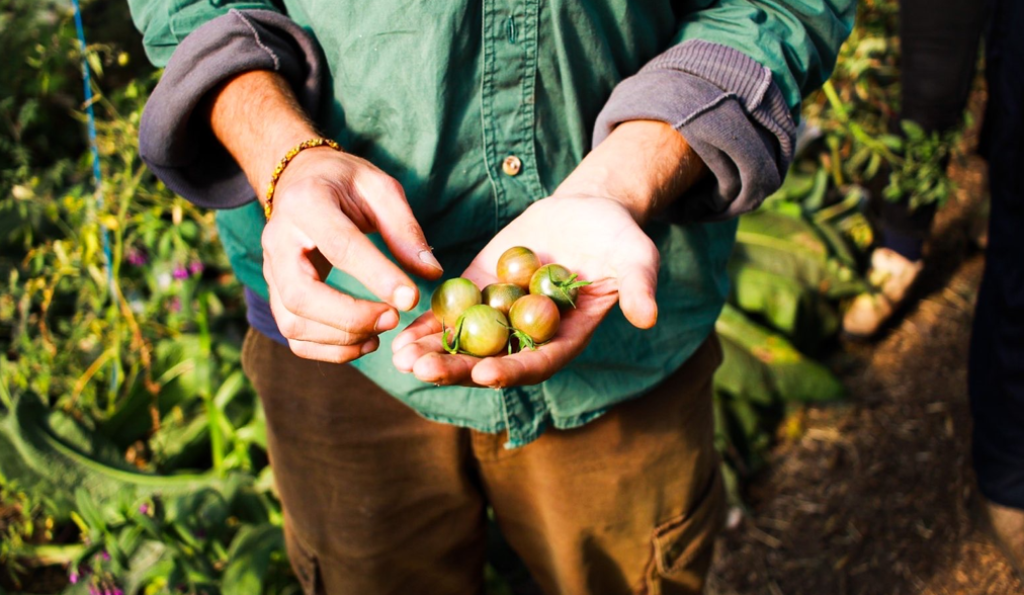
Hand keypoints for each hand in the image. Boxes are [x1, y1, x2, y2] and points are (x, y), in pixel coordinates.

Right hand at [262, 148, 442, 362]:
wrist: (300, 181)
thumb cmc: (345, 183)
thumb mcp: (379, 188)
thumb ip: (404, 229)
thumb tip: (431, 273)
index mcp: (307, 203)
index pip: (339, 246)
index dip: (376, 276)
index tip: (411, 298)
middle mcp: (278, 240)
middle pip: (302, 295)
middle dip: (351, 317)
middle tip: (394, 319)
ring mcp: (271, 271)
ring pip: (293, 322)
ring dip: (341, 338)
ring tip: (382, 331)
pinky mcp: (276, 293)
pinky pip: (293, 335)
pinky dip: (329, 349)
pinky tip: (364, 342)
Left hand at [391, 194, 658, 386]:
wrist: (587, 212)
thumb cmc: (618, 238)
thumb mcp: (635, 258)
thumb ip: (638, 287)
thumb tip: (648, 316)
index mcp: (566, 339)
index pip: (538, 363)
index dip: (512, 371)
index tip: (485, 374)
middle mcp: (530, 336)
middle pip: (490, 361)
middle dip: (456, 369)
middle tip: (423, 371)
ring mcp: (501, 316)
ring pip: (463, 343)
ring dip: (432, 353)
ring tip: (398, 358)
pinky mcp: (480, 291)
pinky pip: (451, 313)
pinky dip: (427, 324)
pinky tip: (398, 330)